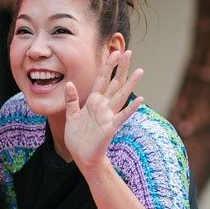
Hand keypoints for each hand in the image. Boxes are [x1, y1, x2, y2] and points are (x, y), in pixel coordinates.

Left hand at [62, 49, 143, 168]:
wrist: (82, 157)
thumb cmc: (78, 138)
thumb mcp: (72, 116)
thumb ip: (71, 100)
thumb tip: (69, 84)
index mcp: (94, 102)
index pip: (102, 79)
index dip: (108, 66)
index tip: (114, 52)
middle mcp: (104, 106)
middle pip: (114, 83)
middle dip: (121, 68)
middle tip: (129, 52)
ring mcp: (109, 116)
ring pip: (121, 96)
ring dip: (131, 84)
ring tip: (140, 70)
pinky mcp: (110, 127)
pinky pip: (122, 116)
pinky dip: (131, 108)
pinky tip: (140, 100)